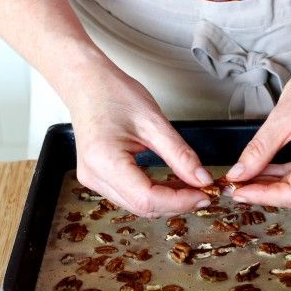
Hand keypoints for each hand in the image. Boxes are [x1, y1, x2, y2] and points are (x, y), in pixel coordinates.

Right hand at [68, 65, 212, 216]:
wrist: (86, 84)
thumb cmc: (113, 94)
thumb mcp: (154, 122)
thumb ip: (180, 154)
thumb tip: (202, 179)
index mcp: (104, 160)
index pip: (147, 198)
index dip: (179, 201)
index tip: (204, 194)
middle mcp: (94, 176)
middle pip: (142, 206)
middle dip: (176, 203)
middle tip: (203, 191)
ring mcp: (93, 180)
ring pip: (137, 206)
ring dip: (167, 201)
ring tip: (190, 187)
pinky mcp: (98, 179)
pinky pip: (130, 197)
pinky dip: (154, 194)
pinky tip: (172, 184)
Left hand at [226, 52, 290, 207]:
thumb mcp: (282, 116)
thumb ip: (259, 150)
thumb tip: (239, 174)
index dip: (263, 197)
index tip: (239, 191)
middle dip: (264, 191)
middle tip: (235, 184)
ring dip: (273, 184)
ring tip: (247, 176)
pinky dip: (286, 175)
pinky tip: (266, 170)